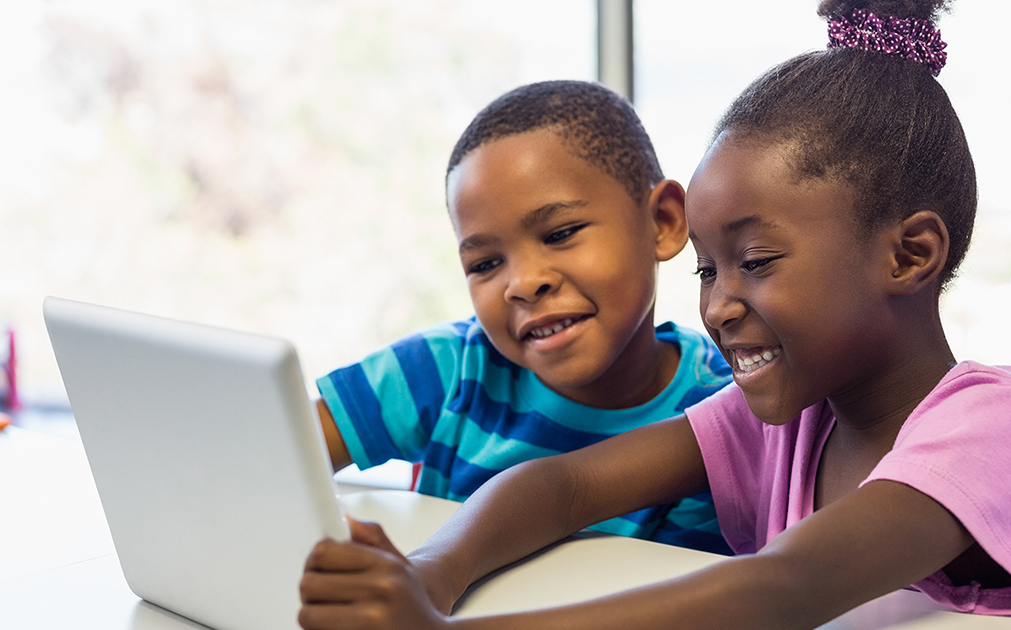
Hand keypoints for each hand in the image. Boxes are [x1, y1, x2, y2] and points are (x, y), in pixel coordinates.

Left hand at [299, 518, 448, 629]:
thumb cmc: (410, 603)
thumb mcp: (400, 566)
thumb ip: (374, 539)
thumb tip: (348, 520)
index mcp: (387, 566)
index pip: (325, 552)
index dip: (313, 560)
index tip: (315, 566)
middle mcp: (380, 591)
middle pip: (310, 584)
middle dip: (310, 592)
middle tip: (321, 596)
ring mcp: (369, 621)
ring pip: (308, 614)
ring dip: (313, 615)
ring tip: (329, 615)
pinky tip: (337, 627)